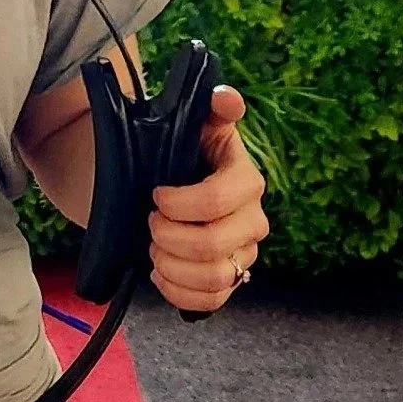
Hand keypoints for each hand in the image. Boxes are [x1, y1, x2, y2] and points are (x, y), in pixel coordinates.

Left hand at [147, 84, 268, 312]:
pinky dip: (177, 292)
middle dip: (169, 236)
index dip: (181, 202)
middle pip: (215, 244)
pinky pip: (210, 302)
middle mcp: (252, 219)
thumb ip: (211, 108)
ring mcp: (243, 254)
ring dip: (171, 265)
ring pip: (214, 278)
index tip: (156, 193)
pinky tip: (160, 271)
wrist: (164, 185)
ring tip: (153, 247)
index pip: (222, 198)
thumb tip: (227, 98)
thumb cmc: (178, 152)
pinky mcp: (228, 280)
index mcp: (244, 178)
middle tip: (150, 222)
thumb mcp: (191, 124)